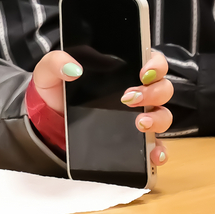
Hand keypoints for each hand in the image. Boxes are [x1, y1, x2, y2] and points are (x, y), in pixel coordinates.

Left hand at [32, 49, 174, 166]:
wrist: (51, 118)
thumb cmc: (58, 88)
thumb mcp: (51, 70)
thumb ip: (56, 61)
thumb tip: (73, 69)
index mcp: (124, 68)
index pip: (153, 60)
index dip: (156, 64)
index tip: (144, 72)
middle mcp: (138, 91)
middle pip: (163, 88)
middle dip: (153, 92)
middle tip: (129, 98)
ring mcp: (139, 115)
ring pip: (163, 115)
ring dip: (157, 118)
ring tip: (139, 123)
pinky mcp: (135, 139)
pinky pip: (156, 145)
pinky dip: (159, 149)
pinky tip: (153, 153)